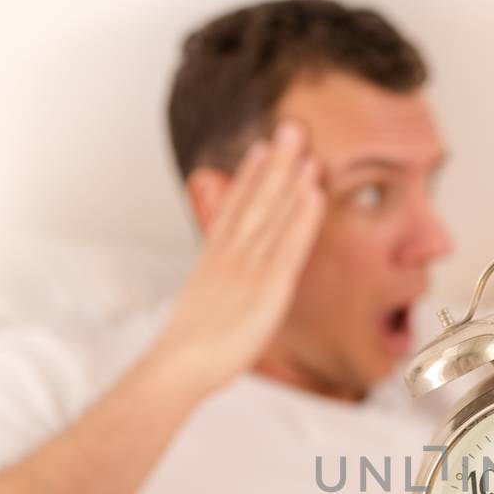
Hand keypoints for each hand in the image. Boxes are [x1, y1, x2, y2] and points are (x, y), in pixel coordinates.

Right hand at [148, 122, 324, 397]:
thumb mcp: (202, 309)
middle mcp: (230, 255)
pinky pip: (289, 245)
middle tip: (290, 127)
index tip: (261, 149)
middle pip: (255, 200)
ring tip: (307, 147)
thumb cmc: (189, 350)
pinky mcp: (268, 286)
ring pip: (272, 214)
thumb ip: (214, 290)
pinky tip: (314, 192)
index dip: (249, 177)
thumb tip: (217, 289)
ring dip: (291, 178)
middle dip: (275, 163)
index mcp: (213, 260)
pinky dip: (302, 216)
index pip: (234, 208)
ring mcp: (249, 267)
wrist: (178, 366)